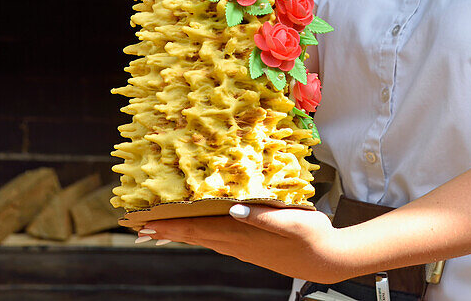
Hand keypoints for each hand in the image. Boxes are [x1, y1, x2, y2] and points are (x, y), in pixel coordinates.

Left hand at [137, 204, 352, 283]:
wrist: (330, 260)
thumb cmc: (312, 237)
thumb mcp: (290, 221)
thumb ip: (262, 216)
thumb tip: (235, 210)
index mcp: (241, 234)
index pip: (197, 229)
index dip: (170, 225)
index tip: (145, 224)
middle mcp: (236, 244)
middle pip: (193, 236)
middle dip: (167, 231)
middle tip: (140, 228)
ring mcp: (243, 248)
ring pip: (203, 239)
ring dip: (181, 233)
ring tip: (161, 229)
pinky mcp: (251, 249)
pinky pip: (216, 240)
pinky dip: (199, 235)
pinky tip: (199, 231)